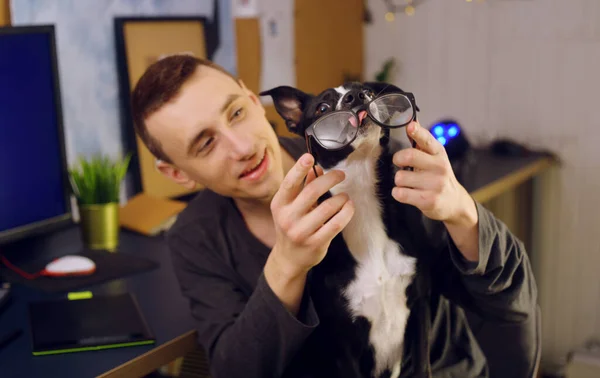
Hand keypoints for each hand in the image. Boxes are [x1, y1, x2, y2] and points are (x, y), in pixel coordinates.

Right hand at [269, 153, 354, 278]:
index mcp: (279, 205)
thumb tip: (315, 168)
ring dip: (341, 198)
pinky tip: (349, 206)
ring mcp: (301, 232)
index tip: (310, 156)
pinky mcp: (315, 243)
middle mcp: (288, 218)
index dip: (299, 169)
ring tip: (345, 195)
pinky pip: (336, 224)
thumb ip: (303, 187)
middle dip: (330, 179)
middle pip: (312, 192)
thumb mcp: (291, 207)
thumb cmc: (291, 226)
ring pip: (328, 208)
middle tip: (341, 174)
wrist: (289, 258)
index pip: (289, 183)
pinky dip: (346, 212)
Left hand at [391, 121, 475, 226]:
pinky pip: (400, 193)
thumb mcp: (434, 157)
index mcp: (439, 153)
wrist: (453, 202)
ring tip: (408, 183)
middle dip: (397, 159)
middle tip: (399, 163)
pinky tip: (407, 193)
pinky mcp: (428, 200)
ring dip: (399, 180)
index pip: (427, 139)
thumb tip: (411, 122)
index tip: (410, 126)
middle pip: (409, 156)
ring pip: (400, 177)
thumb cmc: (438, 176)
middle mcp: (439, 167)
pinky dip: (398, 193)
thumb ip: (421, 141)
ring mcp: (435, 185)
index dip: (417, 132)